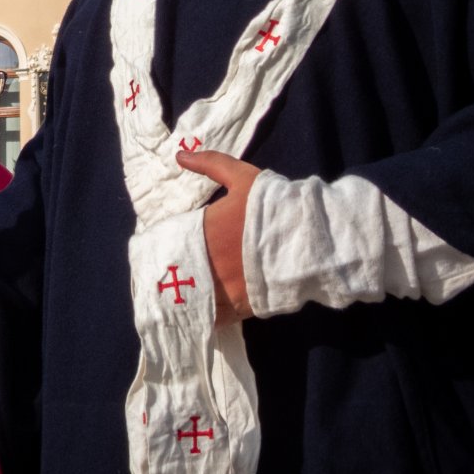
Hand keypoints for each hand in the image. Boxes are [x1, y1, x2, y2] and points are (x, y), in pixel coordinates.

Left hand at [175, 148, 261, 323]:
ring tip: (180, 302)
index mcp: (204, 231)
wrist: (307, 237)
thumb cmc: (272, 206)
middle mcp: (208, 262)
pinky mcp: (242, 306)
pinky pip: (217, 316)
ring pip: (196, 299)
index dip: (171, 245)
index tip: (165, 248)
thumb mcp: (241, 177)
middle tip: (168, 277)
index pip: (176, 242)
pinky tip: (202, 318)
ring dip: (188, 299)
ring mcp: (225, 287)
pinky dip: (209, 317)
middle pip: (181, 272)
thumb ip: (209, 164)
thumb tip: (179, 155)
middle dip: (176, 274)